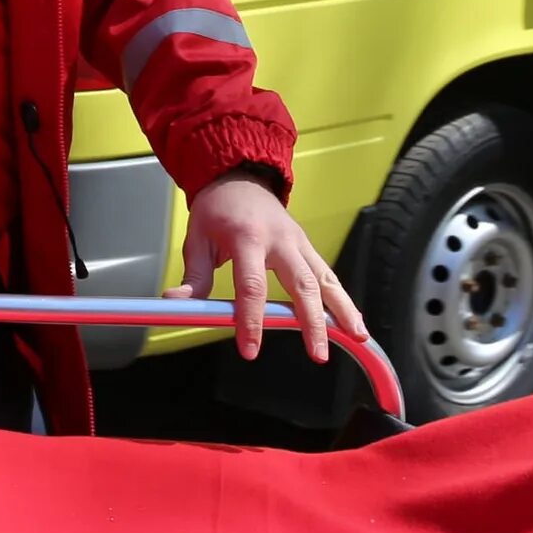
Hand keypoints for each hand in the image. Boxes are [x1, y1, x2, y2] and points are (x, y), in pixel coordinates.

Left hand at [167, 169, 366, 363]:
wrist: (239, 178)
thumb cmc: (217, 211)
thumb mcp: (197, 239)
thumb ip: (194, 276)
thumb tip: (175, 303)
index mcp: (247, 237)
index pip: (252, 285)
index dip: (252, 320)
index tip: (250, 349)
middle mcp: (280, 240)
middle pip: (302, 284)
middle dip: (312, 322)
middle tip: (318, 354)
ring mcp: (299, 242)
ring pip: (325, 278)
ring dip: (342, 310)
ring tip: (356, 338)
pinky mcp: (308, 247)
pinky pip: (328, 274)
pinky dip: (342, 299)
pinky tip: (353, 322)